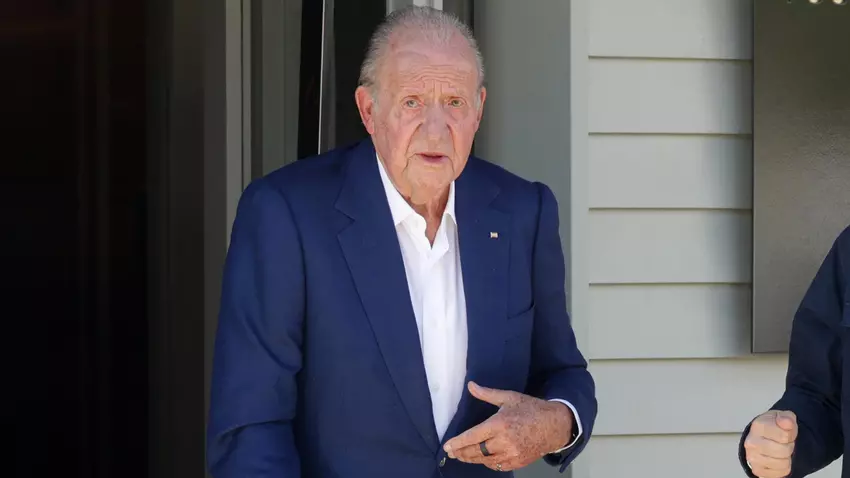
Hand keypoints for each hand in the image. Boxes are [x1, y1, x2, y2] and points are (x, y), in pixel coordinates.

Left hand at [442, 381, 573, 471]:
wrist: (555, 425)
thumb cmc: (532, 409)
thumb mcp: (509, 397)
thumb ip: (487, 394)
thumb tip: (470, 385)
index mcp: (500, 424)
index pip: (472, 437)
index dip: (457, 443)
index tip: (447, 446)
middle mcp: (504, 441)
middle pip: (476, 451)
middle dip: (461, 453)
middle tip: (452, 452)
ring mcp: (512, 454)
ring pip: (485, 460)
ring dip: (471, 459)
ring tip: (462, 456)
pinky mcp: (518, 462)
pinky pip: (497, 466)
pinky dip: (487, 462)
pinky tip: (482, 458)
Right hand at [743, 410, 796, 477]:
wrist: (761, 437)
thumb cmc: (773, 427)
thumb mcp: (782, 417)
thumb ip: (787, 418)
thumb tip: (786, 422)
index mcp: (758, 426)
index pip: (784, 436)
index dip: (791, 434)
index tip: (786, 432)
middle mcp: (752, 442)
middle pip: (784, 451)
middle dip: (789, 446)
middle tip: (783, 442)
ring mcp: (753, 458)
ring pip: (783, 463)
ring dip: (787, 457)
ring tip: (780, 450)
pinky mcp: (757, 470)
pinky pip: (780, 473)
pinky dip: (783, 467)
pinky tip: (777, 459)